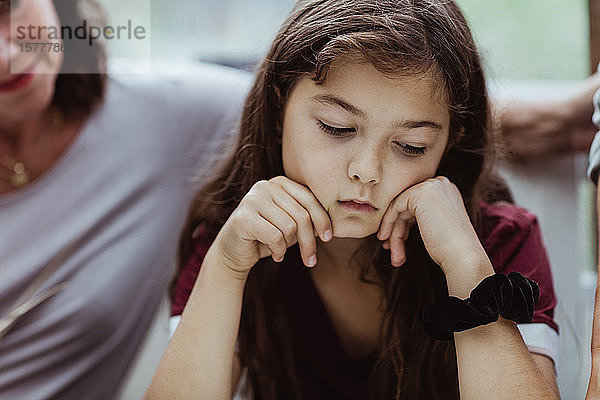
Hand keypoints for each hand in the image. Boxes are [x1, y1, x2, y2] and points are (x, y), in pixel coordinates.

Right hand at [210, 176, 332, 276]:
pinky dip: (278, 250)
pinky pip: (275, 236)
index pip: (309, 199)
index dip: (322, 219)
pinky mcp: (243, 217)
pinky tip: (275, 255)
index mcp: (280, 183)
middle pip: (301, 215)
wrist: (234, 252)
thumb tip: (334, 223)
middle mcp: (265, 186)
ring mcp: (252, 199)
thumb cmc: (268, 237)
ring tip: (282, 251)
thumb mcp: (292, 225)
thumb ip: (308, 219)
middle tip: (311, 260)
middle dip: (309, 241)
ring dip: (289, 246)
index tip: (327, 238)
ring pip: (289, 226)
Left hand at [377, 176, 487, 275]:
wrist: (463, 257)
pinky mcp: (420, 193)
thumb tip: (398, 219)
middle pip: (407, 206)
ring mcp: (431, 186)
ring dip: (394, 234)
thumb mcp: (436, 227)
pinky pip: (395, 207)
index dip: (404, 225)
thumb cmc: (451, 250)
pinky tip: (385, 240)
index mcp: (447, 191)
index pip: (417, 204)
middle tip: (390, 249)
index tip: (396, 245)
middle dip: (397, 230)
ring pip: (400, 209)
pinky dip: (388, 224)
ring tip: (394, 257)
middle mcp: (440, 184)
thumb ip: (422, 217)